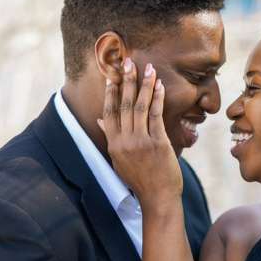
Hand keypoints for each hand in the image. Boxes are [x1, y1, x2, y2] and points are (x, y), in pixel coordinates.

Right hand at [98, 57, 182, 207]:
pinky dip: (157, 98)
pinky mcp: (158, 143)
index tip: (112, 76)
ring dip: (143, 85)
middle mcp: (124, 141)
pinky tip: (159, 86)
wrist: (157, 198)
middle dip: (126, 81)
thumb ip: (111, 138)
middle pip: (123, 105)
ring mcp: (141, 142)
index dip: (110, 92)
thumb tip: (101, 120)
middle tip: (128, 62)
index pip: (108, 112)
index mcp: (113, 144)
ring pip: (139, 107)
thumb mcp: (119, 160)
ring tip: (147, 68)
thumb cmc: (140, 179)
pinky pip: (156, 115)